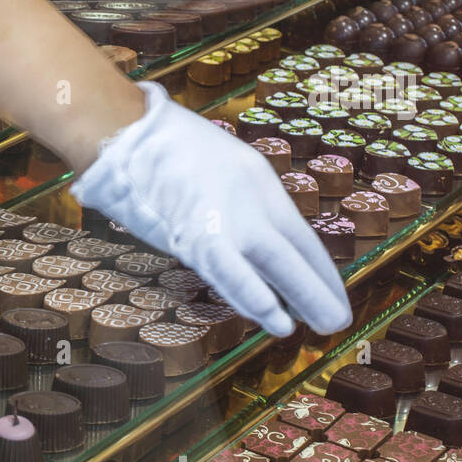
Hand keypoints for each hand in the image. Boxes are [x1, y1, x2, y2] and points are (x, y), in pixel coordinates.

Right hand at [70, 82, 351, 336]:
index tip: (329, 294)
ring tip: (314, 327)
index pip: (298, 232)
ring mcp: (225, 216)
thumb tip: (241, 240)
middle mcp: (249, 198)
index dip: (316, 269)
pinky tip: (273, 318)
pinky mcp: (195, 234)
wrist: (125, 134)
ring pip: (273, 263)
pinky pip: (230, 271)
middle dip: (316, 289)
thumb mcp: (215, 163)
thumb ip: (231, 200)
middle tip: (336, 322)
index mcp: (257, 179)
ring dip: (296, 298)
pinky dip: (252, 296)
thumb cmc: (160, 146)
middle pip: (292, 250)